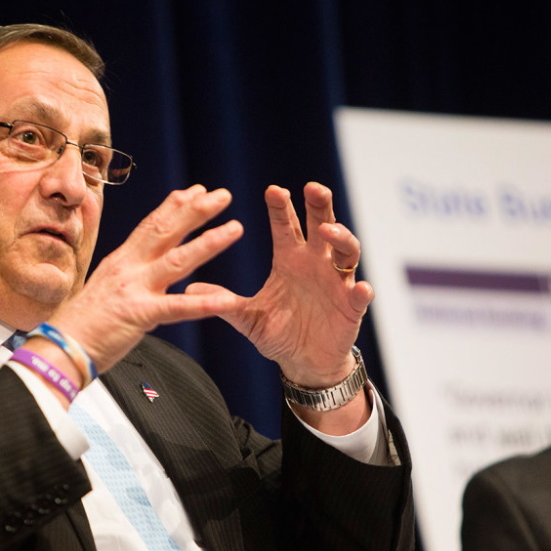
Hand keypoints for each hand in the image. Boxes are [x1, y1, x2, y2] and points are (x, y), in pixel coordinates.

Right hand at [47, 184, 244, 371]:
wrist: (58, 348)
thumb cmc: (79, 325)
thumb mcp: (103, 289)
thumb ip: (124, 276)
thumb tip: (136, 269)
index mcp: (120, 262)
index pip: (150, 225)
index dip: (175, 206)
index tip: (197, 190)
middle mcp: (128, 269)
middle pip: (166, 231)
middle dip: (196, 211)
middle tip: (222, 195)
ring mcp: (134, 290)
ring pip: (177, 261)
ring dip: (208, 243)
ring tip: (234, 229)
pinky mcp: (139, 316)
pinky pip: (177, 308)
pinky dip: (204, 304)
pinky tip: (227, 299)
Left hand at [187, 182, 372, 385]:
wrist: (303, 362)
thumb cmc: (278, 333)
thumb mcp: (247, 317)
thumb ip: (223, 302)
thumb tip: (188, 289)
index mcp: (290, 261)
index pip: (286, 227)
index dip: (281, 208)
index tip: (273, 190)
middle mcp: (316, 265)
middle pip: (322, 226)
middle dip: (319, 206)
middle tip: (313, 188)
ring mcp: (337, 283)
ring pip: (346, 252)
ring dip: (341, 238)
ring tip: (329, 231)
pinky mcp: (351, 308)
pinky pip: (360, 296)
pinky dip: (362, 291)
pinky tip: (361, 288)